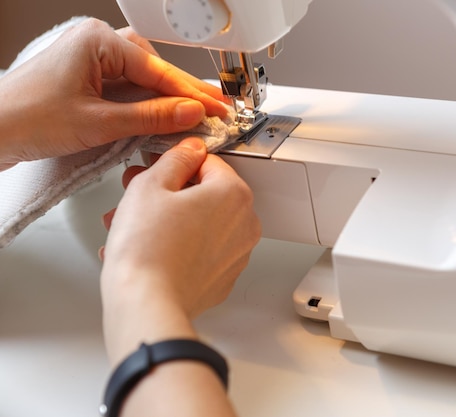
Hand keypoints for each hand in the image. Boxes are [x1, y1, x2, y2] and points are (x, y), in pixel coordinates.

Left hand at [0, 18, 227, 169]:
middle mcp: (95, 43)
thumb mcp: (99, 122)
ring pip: (143, 76)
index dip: (192, 94)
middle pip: (154, 68)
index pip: (158, 71)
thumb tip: (189, 112)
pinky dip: (147, 101)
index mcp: (98, 41)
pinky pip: (127, 85)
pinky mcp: (88, 76)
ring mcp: (91, 59)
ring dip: (167, 96)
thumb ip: (150, 117)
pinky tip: (163, 114)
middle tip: (214, 111)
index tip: (217, 109)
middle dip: (184, 92)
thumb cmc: (26, 119)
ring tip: (194, 114)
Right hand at [100, 137, 260, 362]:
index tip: (154, 166)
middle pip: (205, 193)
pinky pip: (200, 250)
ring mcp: (236, 254)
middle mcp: (245, 224)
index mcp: (234, 194)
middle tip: (135, 193)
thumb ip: (176, 158)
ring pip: (200, 222)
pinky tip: (145, 248)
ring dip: (166, 218)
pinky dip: (177, 245)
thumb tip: (190, 150)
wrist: (146, 303)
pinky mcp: (222, 278)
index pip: (207, 161)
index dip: (174, 161)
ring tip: (129, 224)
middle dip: (167, 191)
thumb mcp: (151, 184)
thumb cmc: (147, 248)